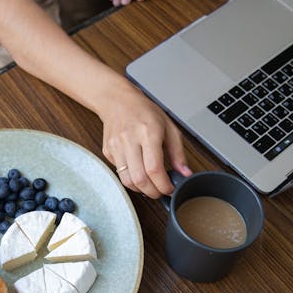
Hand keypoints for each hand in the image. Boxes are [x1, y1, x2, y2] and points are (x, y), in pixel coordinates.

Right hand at [99, 83, 191, 197]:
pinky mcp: (108, 152)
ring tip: (151, 185)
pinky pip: (120, 174)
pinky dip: (131, 179)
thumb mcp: (169, 127)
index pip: (154, 168)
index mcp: (148, 132)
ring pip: (127, 180)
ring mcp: (116, 146)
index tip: (170, 188)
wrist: (117, 101)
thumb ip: (178, 152)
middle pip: (140, 179)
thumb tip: (184, 173)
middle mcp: (129, 139)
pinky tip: (139, 173)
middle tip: (161, 191)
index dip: (163, 184)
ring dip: (141, 189)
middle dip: (153, 192)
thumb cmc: (144, 112)